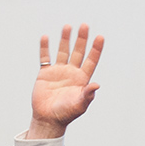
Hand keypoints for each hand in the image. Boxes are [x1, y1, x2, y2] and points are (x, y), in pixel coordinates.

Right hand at [27, 23, 103, 138]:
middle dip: (81, 39)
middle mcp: (71, 73)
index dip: (96, 49)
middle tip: (85, 26)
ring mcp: (58, 72)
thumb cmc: (66, 114)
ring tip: (68, 26)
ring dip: (65, 39)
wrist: (48, 119)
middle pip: (78, 52)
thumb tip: (97, 85)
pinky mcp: (45, 74)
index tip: (100, 37)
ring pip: (63, 51)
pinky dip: (44, 48)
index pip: (91, 61)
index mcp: (81, 79)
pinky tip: (45, 37)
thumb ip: (88, 95)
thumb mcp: (79, 105)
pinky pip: (45, 58)